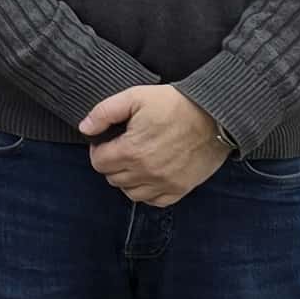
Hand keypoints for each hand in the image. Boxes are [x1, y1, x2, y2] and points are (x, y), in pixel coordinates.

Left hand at [81, 84, 226, 205]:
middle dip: (112, 164)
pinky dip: (148, 192)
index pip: (99, 163)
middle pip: (113, 178)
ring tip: (135, 161)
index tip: (107, 141)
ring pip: (131, 193)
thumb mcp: (135, 97)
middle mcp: (146, 172)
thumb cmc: (174, 104)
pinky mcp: (181, 189)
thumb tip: (85, 129)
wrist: (214, 115)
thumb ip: (104, 112)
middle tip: (122, 148)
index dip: (99, 150)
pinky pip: (155, 201)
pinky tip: (150, 176)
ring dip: (128, 179)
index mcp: (131, 151)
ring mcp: (164, 183)